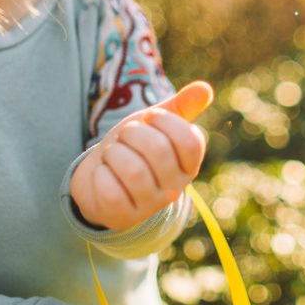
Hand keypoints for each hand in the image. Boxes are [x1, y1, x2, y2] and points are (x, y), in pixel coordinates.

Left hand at [71, 81, 213, 230]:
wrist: (100, 178)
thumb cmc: (133, 146)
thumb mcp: (155, 124)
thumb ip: (181, 106)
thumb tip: (205, 88)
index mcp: (188, 165)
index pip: (190, 141)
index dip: (165, 121)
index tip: (150, 119)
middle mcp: (174, 189)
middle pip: (158, 150)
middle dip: (132, 133)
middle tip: (125, 137)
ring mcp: (150, 206)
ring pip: (132, 170)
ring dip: (114, 153)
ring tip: (113, 154)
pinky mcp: (123, 216)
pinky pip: (110, 189)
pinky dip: (100, 173)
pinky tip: (103, 173)